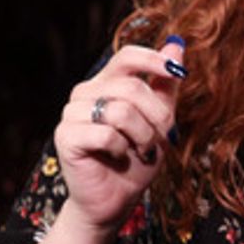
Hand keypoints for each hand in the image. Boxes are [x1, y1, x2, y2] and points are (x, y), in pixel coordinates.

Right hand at [54, 38, 186, 231]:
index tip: (177, 73)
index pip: (127, 57)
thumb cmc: (137, 159)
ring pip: (121, 111)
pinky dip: (122, 149)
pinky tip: (118, 157)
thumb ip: (165, 85)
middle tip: (161, 138)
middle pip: (131, 87)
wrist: (117, 199)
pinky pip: (106, 134)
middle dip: (157, 116)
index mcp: (106, 83)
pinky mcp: (66, 136)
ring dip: (142, 135)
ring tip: (141, 150)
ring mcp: (72, 113)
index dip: (153, 60)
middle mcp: (86, 92)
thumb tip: (177, 44)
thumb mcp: (159, 119)